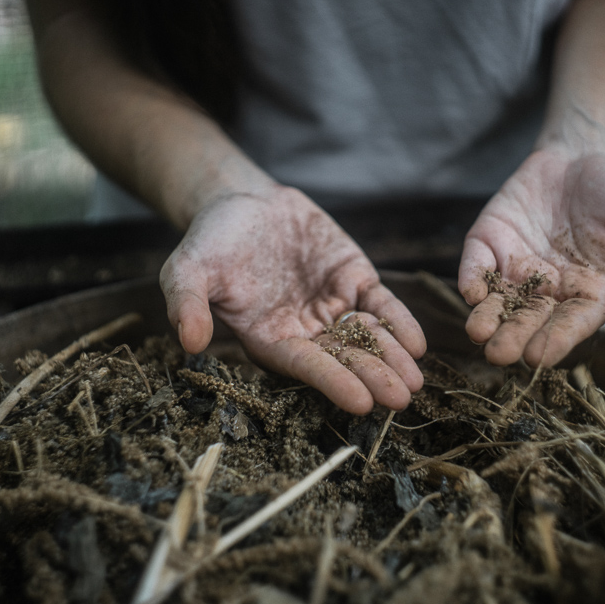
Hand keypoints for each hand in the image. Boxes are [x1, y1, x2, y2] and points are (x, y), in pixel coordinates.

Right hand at [160, 185, 425, 413]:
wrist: (240, 201)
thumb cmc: (210, 241)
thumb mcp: (187, 269)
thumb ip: (188, 304)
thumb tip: (189, 343)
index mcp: (268, 339)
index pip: (305, 366)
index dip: (333, 383)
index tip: (360, 402)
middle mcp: (305, 331)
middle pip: (344, 359)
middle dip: (373, 378)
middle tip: (402, 400)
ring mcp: (332, 306)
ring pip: (368, 337)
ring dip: (393, 359)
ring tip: (416, 382)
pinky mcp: (354, 279)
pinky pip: (381, 304)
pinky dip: (399, 322)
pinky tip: (417, 343)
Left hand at [458, 148, 604, 367]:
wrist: (590, 152)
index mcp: (589, 296)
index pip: (570, 325)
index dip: (555, 341)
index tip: (538, 358)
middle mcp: (548, 290)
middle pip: (528, 320)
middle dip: (512, 337)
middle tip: (497, 355)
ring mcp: (516, 267)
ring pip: (497, 300)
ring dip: (486, 316)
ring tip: (476, 332)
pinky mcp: (491, 242)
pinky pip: (477, 264)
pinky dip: (471, 277)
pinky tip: (470, 290)